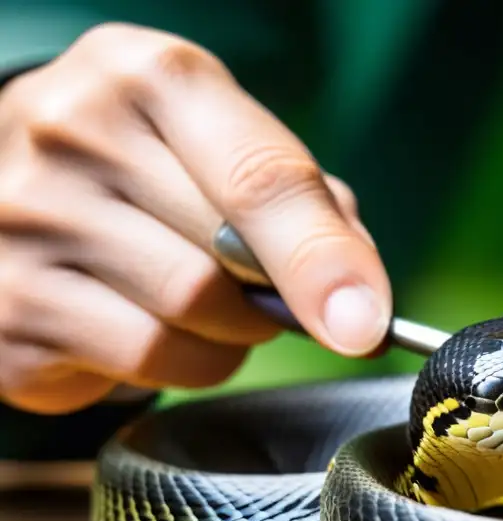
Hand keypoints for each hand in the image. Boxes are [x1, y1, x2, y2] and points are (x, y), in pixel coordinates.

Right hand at [0, 23, 390, 414]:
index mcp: (148, 76)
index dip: (323, 257)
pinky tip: (163, 329)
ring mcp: (26, 220)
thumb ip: (308, 207)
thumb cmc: (159, 172)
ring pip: (190, 314)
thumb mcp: (233, 150)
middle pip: (226, 257)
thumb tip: (359, 303)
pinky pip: (147, 359)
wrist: (26, 186)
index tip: (366, 321)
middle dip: (276, 295)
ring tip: (213, 305)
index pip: (260, 177)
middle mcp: (72, 133)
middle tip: (272, 294)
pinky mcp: (12, 306)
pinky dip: (187, 362)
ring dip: (234, 333)